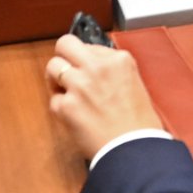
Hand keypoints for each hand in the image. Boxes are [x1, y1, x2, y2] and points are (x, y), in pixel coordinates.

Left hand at [46, 35, 165, 160]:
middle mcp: (98, 67)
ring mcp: (80, 84)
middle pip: (65, 44)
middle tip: (66, 70)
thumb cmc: (139, 123)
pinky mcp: (67, 105)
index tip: (85, 69)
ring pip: (53, 67)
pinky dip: (61, 108)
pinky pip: (54, 100)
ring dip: (56, 80)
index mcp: (119, 59)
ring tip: (66, 93)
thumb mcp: (134, 83)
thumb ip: (112, 70)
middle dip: (63, 56)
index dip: (85, 59)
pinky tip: (74, 116)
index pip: (89, 46)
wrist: (134, 148)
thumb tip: (92, 68)